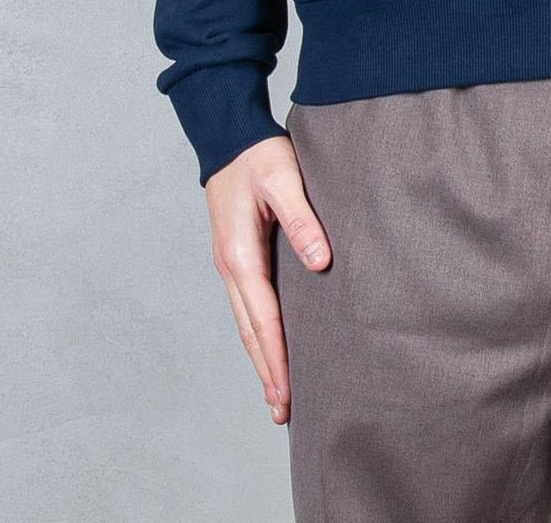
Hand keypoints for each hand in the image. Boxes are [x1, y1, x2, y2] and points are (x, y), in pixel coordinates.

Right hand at [205, 130, 332, 424]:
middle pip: (249, 332)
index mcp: (240, 254)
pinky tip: (268, 345)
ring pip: (245, 323)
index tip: (287, 393)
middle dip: (266, 372)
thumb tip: (321, 263)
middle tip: (283, 413)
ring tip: (276, 393)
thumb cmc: (259, 156)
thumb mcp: (285, 179)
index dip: (276, 358)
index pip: (262, 319)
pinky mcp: (235, 257)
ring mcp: (229, 264)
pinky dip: (256, 333)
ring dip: (260, 358)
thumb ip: (303, 219)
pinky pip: (246, 306)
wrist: (229, 136)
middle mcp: (230, 266)